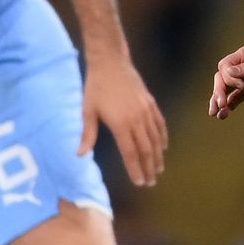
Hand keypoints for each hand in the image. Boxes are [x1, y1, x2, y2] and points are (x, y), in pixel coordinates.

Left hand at [81, 54, 166, 186]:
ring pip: (155, 139)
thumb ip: (87, 134)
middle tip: (150, 182)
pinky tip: (163, 147)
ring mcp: (146, 110)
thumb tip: (80, 155)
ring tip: (158, 169)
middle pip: (146, 149)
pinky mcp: (150, 103)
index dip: (135, 169)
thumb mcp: (87, 110)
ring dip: (158, 156)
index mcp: (121, 124)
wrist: (110, 61)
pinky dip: (163, 137)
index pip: (131, 153)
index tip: (139, 182)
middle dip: (149, 167)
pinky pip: (159, 124)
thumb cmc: (96, 87)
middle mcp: (137, 119)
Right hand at [208, 41, 243, 118]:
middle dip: (219, 91)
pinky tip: (224, 115)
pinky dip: (229, 106)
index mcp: (242, 56)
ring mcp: (243, 80)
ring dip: (219, 101)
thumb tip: (228, 72)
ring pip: (225, 91)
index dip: (227, 77)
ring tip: (215, 113)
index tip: (240, 85)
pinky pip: (235, 98)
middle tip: (221, 104)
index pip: (225, 66)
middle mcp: (239, 68)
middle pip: (221, 79)